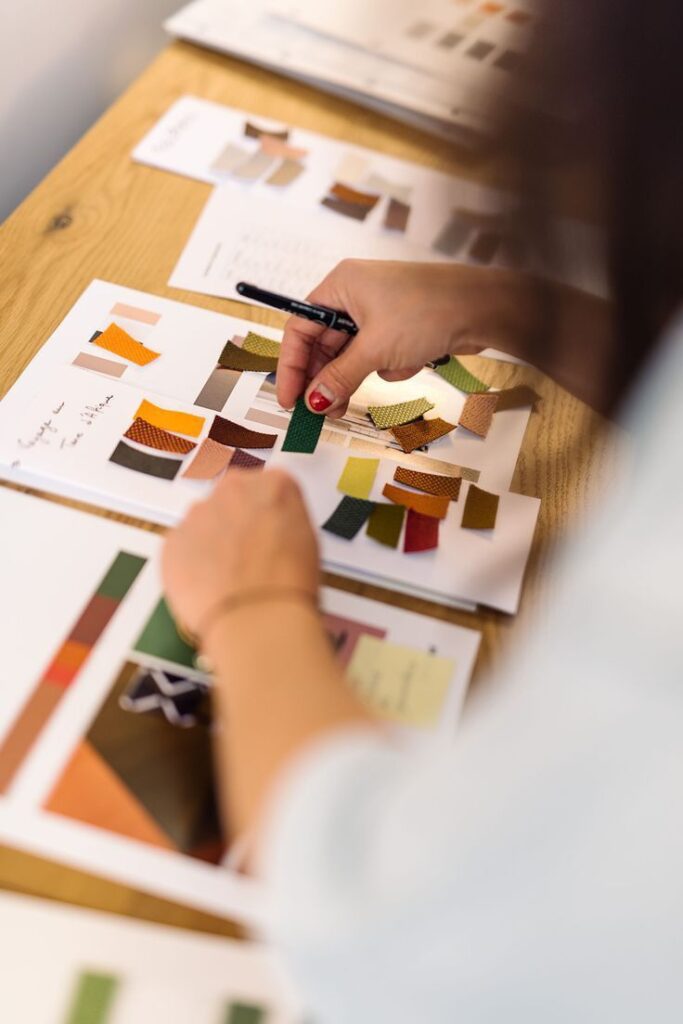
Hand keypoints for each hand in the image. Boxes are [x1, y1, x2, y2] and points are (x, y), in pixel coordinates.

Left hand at [162, 470, 319, 640]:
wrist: (256, 616)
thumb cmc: (287, 583)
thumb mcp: (307, 541)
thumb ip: (284, 523)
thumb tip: (275, 533)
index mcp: (273, 484)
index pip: (270, 490)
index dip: (270, 516)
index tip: (270, 532)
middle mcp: (233, 490)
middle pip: (233, 502)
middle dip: (238, 524)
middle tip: (250, 557)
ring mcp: (198, 514)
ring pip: (205, 525)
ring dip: (213, 544)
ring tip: (231, 579)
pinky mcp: (173, 540)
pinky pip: (182, 549)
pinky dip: (192, 565)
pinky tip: (212, 586)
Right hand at [276, 260, 530, 417]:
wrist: (484, 308)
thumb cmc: (429, 311)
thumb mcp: (375, 349)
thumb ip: (340, 377)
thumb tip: (313, 401)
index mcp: (341, 286)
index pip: (300, 328)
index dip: (291, 366)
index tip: (290, 399)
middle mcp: (355, 296)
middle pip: (323, 345)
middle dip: (324, 380)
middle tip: (320, 412)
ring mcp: (378, 312)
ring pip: (351, 356)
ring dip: (355, 378)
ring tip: (350, 404)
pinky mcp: (398, 329)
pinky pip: (377, 357)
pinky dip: (388, 367)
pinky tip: (409, 364)